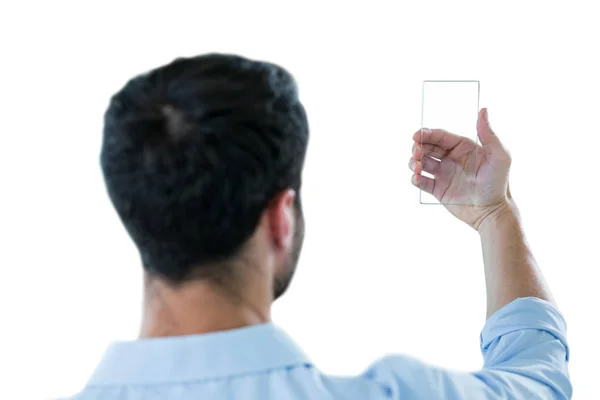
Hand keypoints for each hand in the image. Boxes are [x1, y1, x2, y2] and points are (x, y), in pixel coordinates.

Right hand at [408, 108, 512, 229]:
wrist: (492, 212)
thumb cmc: (498, 183)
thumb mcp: (499, 156)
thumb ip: (489, 134)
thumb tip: (483, 110)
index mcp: (463, 147)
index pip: (440, 136)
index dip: (427, 134)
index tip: (416, 136)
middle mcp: (451, 158)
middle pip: (427, 147)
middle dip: (418, 147)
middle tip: (416, 153)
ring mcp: (443, 174)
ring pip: (421, 162)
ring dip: (414, 162)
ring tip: (417, 167)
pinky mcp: (438, 189)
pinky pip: (421, 182)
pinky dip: (415, 178)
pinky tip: (417, 178)